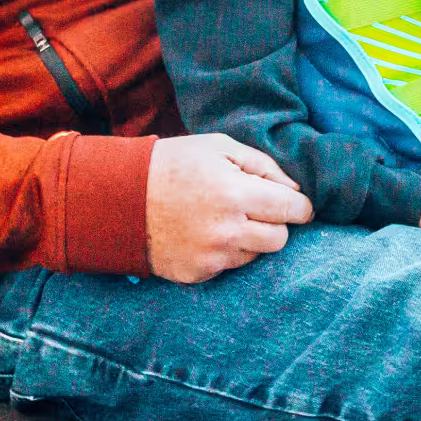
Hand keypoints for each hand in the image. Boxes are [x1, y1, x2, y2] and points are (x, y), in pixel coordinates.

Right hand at [145, 134, 312, 283]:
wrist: (120, 197)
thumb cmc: (173, 164)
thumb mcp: (219, 147)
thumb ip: (264, 166)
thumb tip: (295, 191)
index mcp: (235, 194)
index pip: (292, 210)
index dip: (300, 207)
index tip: (296, 204)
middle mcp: (227, 231)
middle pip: (279, 239)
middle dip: (276, 223)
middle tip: (257, 209)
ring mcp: (211, 257)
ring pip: (255, 255)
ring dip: (250, 239)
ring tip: (223, 218)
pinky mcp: (197, 274)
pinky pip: (228, 266)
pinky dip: (225, 252)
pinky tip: (204, 233)